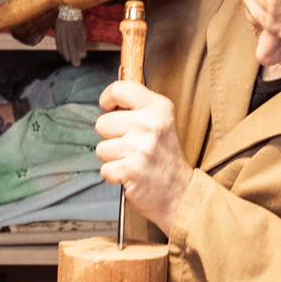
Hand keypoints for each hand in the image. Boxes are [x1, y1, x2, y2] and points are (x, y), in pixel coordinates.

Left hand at [95, 80, 194, 226]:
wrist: (179, 192)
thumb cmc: (166, 156)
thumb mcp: (162, 121)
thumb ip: (138, 105)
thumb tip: (111, 95)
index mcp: (159, 108)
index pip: (120, 89)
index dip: (108, 99)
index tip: (110, 107)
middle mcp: (150, 125)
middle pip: (102, 122)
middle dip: (111, 137)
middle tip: (131, 145)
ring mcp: (140, 148)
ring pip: (101, 147)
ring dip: (112, 158)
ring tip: (132, 160)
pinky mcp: (130, 170)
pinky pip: (104, 169)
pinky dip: (114, 174)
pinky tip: (130, 174)